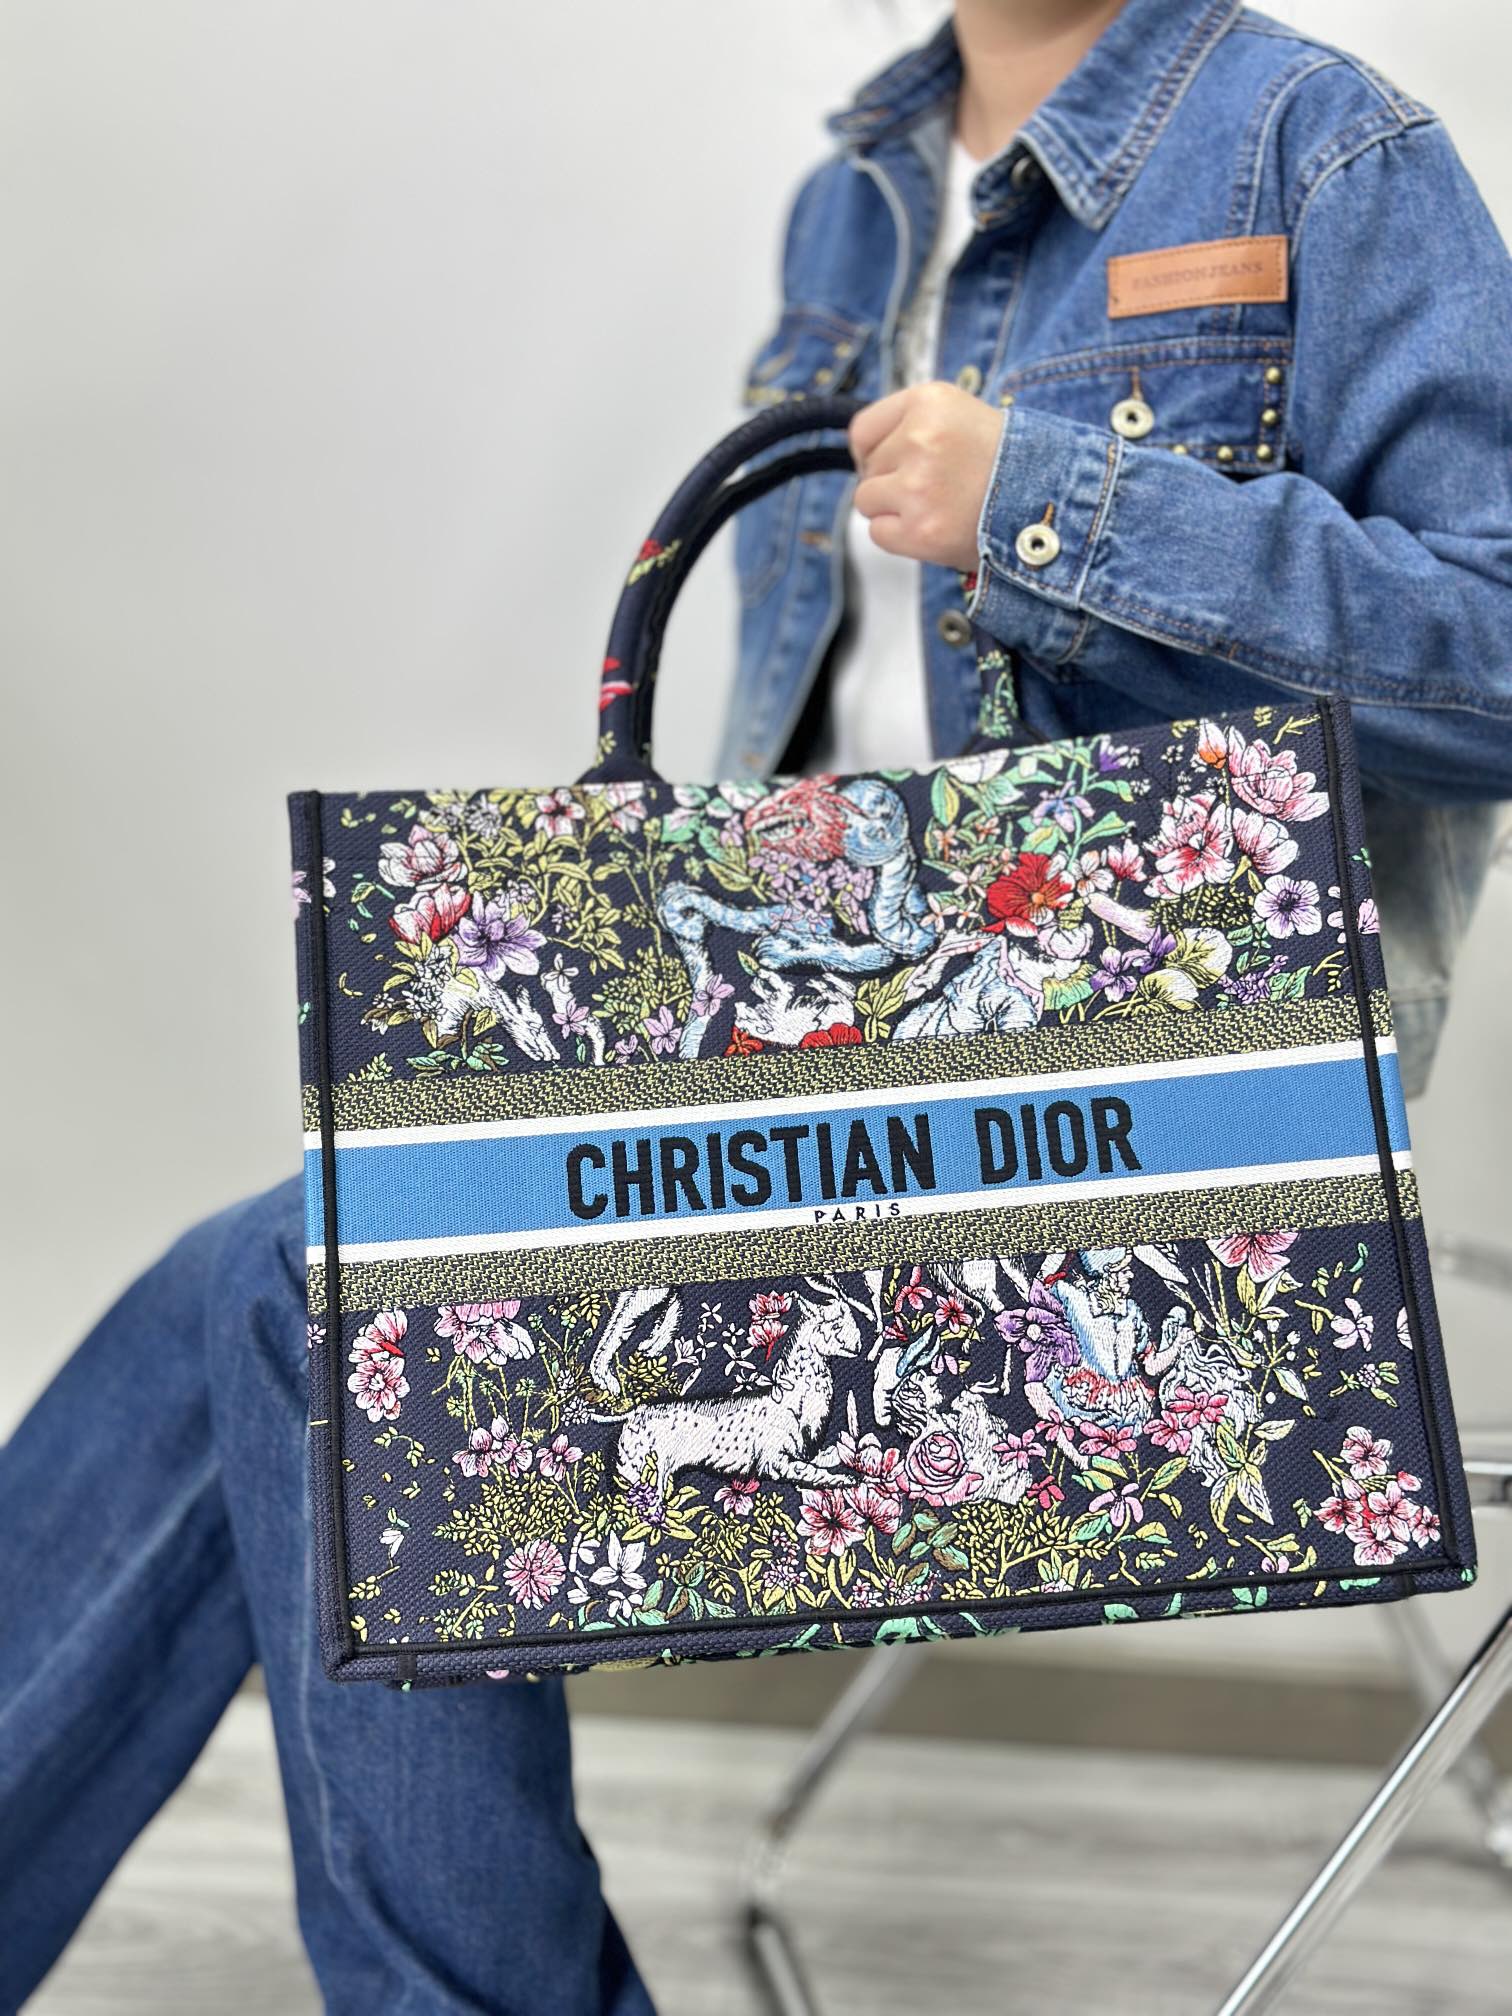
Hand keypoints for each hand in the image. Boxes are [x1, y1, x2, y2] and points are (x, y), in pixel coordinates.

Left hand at [849, 382, 1002, 572]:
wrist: (1048, 502)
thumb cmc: (1005, 462)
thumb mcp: (958, 415)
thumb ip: (910, 424)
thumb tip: (861, 454)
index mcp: (929, 401)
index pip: (863, 430)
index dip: (873, 451)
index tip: (891, 463)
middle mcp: (921, 439)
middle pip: (868, 468)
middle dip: (892, 480)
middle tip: (936, 486)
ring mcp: (918, 487)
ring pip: (866, 500)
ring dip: (893, 509)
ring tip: (935, 506)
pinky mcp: (920, 530)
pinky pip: (878, 534)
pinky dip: (901, 537)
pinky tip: (934, 527)